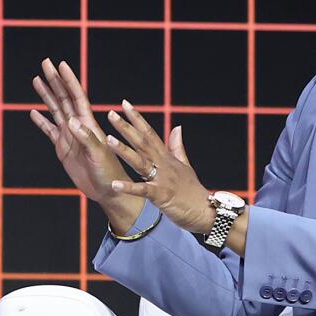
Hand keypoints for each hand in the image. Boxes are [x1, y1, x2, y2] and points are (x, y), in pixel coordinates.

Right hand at [28, 59, 144, 209]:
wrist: (108, 190)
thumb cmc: (109, 173)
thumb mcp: (98, 155)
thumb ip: (86, 138)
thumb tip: (71, 121)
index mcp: (88, 124)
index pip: (77, 96)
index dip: (69, 80)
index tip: (61, 64)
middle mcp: (78, 125)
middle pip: (64, 98)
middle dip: (54, 80)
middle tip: (44, 62)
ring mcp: (70, 136)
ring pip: (55, 110)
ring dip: (46, 95)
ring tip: (36, 80)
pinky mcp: (63, 148)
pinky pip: (50, 131)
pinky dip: (41, 121)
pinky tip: (33, 112)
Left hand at [103, 102, 217, 234]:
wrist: (207, 211)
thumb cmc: (193, 191)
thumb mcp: (185, 166)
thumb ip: (177, 147)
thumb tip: (177, 127)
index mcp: (167, 157)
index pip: (150, 133)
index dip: (137, 118)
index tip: (124, 104)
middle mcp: (164, 165)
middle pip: (142, 142)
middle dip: (126, 128)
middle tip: (111, 113)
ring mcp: (163, 179)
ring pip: (140, 162)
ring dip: (124, 150)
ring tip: (108, 140)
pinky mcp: (161, 196)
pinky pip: (143, 190)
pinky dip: (129, 187)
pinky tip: (115, 184)